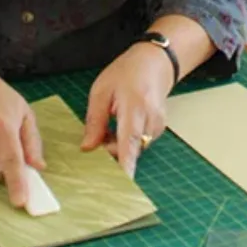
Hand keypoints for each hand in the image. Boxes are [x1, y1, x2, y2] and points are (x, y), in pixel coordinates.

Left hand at [81, 42, 173, 177]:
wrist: (155, 62)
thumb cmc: (126, 73)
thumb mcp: (102, 90)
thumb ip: (95, 120)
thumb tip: (87, 148)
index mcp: (135, 108)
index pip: (129, 142)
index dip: (125, 165)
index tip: (121, 184)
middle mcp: (150, 121)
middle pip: (129, 150)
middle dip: (110, 149)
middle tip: (98, 131)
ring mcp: (157, 127)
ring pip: (133, 148)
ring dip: (118, 143)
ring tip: (112, 118)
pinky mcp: (158, 130)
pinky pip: (138, 143)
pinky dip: (126, 139)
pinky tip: (122, 122)